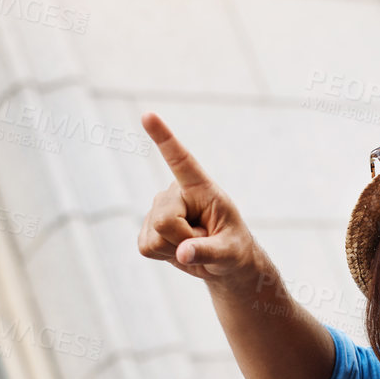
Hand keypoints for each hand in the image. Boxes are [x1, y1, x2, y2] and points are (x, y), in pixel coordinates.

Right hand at [136, 113, 258, 281]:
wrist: (223, 263)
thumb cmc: (233, 249)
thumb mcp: (230, 253)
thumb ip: (208, 251)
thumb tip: (182, 253)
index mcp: (201, 187)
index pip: (180, 160)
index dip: (164, 138)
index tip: (147, 115)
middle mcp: (175, 192)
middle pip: (164, 220)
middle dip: (182, 239)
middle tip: (203, 240)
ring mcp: (158, 208)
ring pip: (154, 236)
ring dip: (174, 249)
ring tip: (193, 244)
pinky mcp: (147, 227)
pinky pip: (146, 247)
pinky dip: (163, 255)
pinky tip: (178, 250)